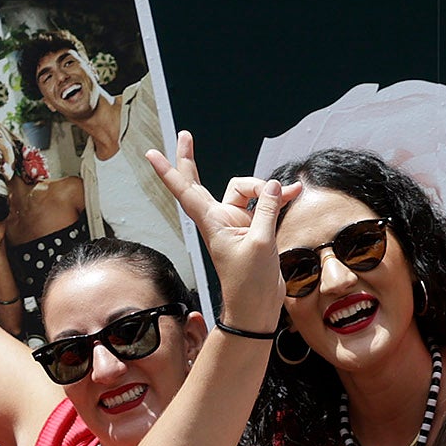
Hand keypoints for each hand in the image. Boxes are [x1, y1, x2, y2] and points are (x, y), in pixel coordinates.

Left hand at [146, 131, 297, 332]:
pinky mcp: (252, 229)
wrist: (255, 309)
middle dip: (191, 159)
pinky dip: (278, 198)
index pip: (185, 190)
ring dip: (267, 188)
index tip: (152, 153)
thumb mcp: (261, 244)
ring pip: (246, 190)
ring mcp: (236, 223)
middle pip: (202, 182)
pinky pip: (263, 204)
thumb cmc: (250, 284)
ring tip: (290, 194)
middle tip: (185, 135)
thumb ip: (267, 210)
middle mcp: (220, 219)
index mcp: (213, 222)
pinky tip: (294, 193)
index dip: (169, 171)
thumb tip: (274, 185)